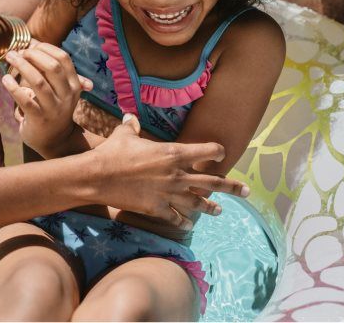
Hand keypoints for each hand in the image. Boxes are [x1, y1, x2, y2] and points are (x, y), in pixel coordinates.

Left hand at [1, 40, 92, 154]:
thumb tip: (32, 42)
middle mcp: (68, 95)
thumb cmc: (52, 107)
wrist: (55, 140)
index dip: (45, 48)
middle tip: (16, 52)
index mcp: (74, 84)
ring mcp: (55, 108)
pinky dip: (13, 87)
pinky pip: (25, 100)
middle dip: (32, 55)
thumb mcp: (59, 89)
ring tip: (9, 59)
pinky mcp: (40, 119)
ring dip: (22, 66)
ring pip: (39, 81)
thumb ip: (49, 68)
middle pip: (53, 66)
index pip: (63, 58)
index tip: (29, 46)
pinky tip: (5, 80)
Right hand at [87, 113, 250, 229]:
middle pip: (213, 182)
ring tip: (220, 210)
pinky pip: (175, 218)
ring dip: (210, 207)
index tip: (222, 154)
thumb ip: (132, 126)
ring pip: (198, 203)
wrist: (97, 177)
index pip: (207, 151)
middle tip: (247, 191)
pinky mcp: (156, 209)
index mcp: (174, 153)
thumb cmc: (112, 153)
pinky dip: (182, 222)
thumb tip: (129, 117)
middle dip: (232, 186)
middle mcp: (177, 175)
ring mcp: (168, 194)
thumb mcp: (124, 135)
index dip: (217, 152)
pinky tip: (188, 225)